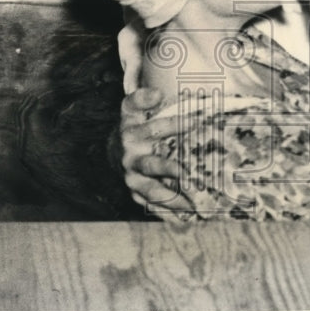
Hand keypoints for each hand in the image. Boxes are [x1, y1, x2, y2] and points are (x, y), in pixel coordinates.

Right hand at [119, 87, 192, 213]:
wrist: (113, 151)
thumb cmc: (132, 128)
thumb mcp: (131, 109)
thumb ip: (141, 98)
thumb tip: (156, 93)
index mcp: (132, 134)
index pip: (155, 128)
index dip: (175, 124)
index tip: (196, 121)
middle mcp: (131, 158)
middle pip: (154, 165)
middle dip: (174, 170)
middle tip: (193, 174)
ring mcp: (133, 179)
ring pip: (153, 191)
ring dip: (174, 198)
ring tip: (194, 204)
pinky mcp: (135, 194)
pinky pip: (152, 205)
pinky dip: (168, 212)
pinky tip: (186, 217)